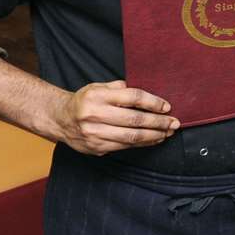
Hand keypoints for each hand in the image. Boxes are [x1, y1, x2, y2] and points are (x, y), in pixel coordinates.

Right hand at [46, 80, 178, 155]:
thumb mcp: (98, 87)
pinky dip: (142, 144)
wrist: (60, 119)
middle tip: (174, 123)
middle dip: (158, 122)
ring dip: (154, 136)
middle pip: (135, 120)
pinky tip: (153, 140)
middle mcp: (95, 115)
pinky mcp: (96, 148)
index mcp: (98, 96)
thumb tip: (146, 93)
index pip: (132, 98)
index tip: (167, 106)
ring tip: (167, 133)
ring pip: (131, 137)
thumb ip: (120, 88)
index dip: (153, 102)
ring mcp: (95, 134)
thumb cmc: (84, 100)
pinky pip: (124, 146)